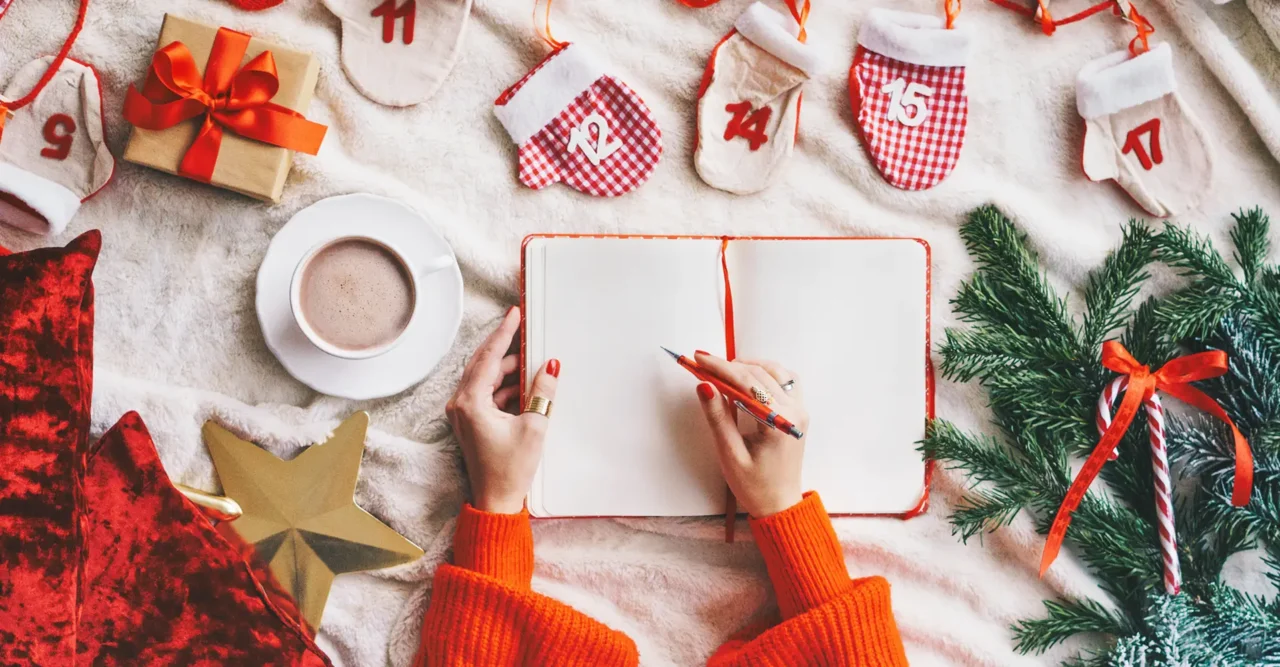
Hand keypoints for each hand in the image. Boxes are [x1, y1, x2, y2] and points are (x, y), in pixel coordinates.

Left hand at [446, 307, 559, 513]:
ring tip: (533, 363)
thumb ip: (542, 391)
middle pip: (484, 364)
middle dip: (506, 348)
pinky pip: (488, 393)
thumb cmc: (510, 470)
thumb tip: (550, 365)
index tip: (514, 314)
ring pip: (487, 378)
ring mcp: (464, 413)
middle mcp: (461, 404)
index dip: (504, 334)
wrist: (496, 501)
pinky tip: (525, 386)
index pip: (488, 358)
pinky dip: (506, 387)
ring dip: (509, 370)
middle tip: (524, 329)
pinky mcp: (471, 421)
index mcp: (470, 402)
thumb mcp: (534, 426)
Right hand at [693, 352, 807, 517]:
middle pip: (760, 374)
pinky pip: (786, 381)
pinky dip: (766, 373)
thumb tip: (704, 386)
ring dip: (749, 365)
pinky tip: (749, 377)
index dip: (720, 368)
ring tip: (723, 368)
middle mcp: (794, 413)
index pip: (747, 383)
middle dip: (729, 365)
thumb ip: (718, 417)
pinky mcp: (798, 412)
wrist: (779, 504)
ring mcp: (800, 411)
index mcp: (779, 424)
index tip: (698, 358)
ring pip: (775, 372)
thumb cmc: (754, 486)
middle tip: (703, 362)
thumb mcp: (730, 454)